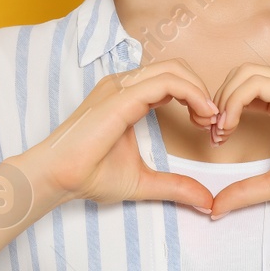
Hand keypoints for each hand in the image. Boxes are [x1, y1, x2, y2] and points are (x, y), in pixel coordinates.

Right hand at [18, 59, 219, 213]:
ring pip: (174, 69)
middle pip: (176, 68)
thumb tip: (206, 202)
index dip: (195, 97)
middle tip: (212, 122)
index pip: (170, 80)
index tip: (207, 125)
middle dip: (201, 90)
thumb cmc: (89, 175)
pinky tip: (201, 115)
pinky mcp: (122, 96)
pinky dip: (192, 93)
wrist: (58, 178)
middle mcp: (124, 85)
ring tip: (208, 119)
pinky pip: (166, 82)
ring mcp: (121, 87)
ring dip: (200, 91)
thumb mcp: (143, 182)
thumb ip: (175, 187)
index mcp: (127, 97)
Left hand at [206, 62, 269, 219]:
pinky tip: (230, 126)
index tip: (217, 138)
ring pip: (246, 73)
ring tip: (222, 130)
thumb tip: (214, 208)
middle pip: (240, 73)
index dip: (223, 107)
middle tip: (215, 133)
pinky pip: (258, 85)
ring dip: (224, 99)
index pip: (245, 86)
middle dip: (218, 99)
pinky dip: (235, 101)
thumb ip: (246, 191)